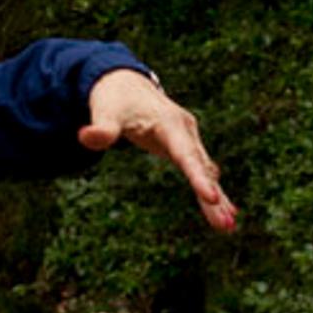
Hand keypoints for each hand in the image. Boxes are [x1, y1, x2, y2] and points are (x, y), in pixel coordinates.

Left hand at [80, 67, 237, 232]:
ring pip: (206, 172)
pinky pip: (201, 172)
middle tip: (227, 224)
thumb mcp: (106, 112)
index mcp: (170, 123)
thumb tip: (85, 137)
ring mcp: (188, 140)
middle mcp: (185, 132)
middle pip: (202, 168)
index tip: (212, 197)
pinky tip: (226, 211)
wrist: (127, 86)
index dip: (198, 177)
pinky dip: (212, 191)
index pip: (186, 154)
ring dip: (218, 199)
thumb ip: (101, 128)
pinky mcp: (186, 148)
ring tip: (228, 226)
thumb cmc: (116, 100)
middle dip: (214, 196)